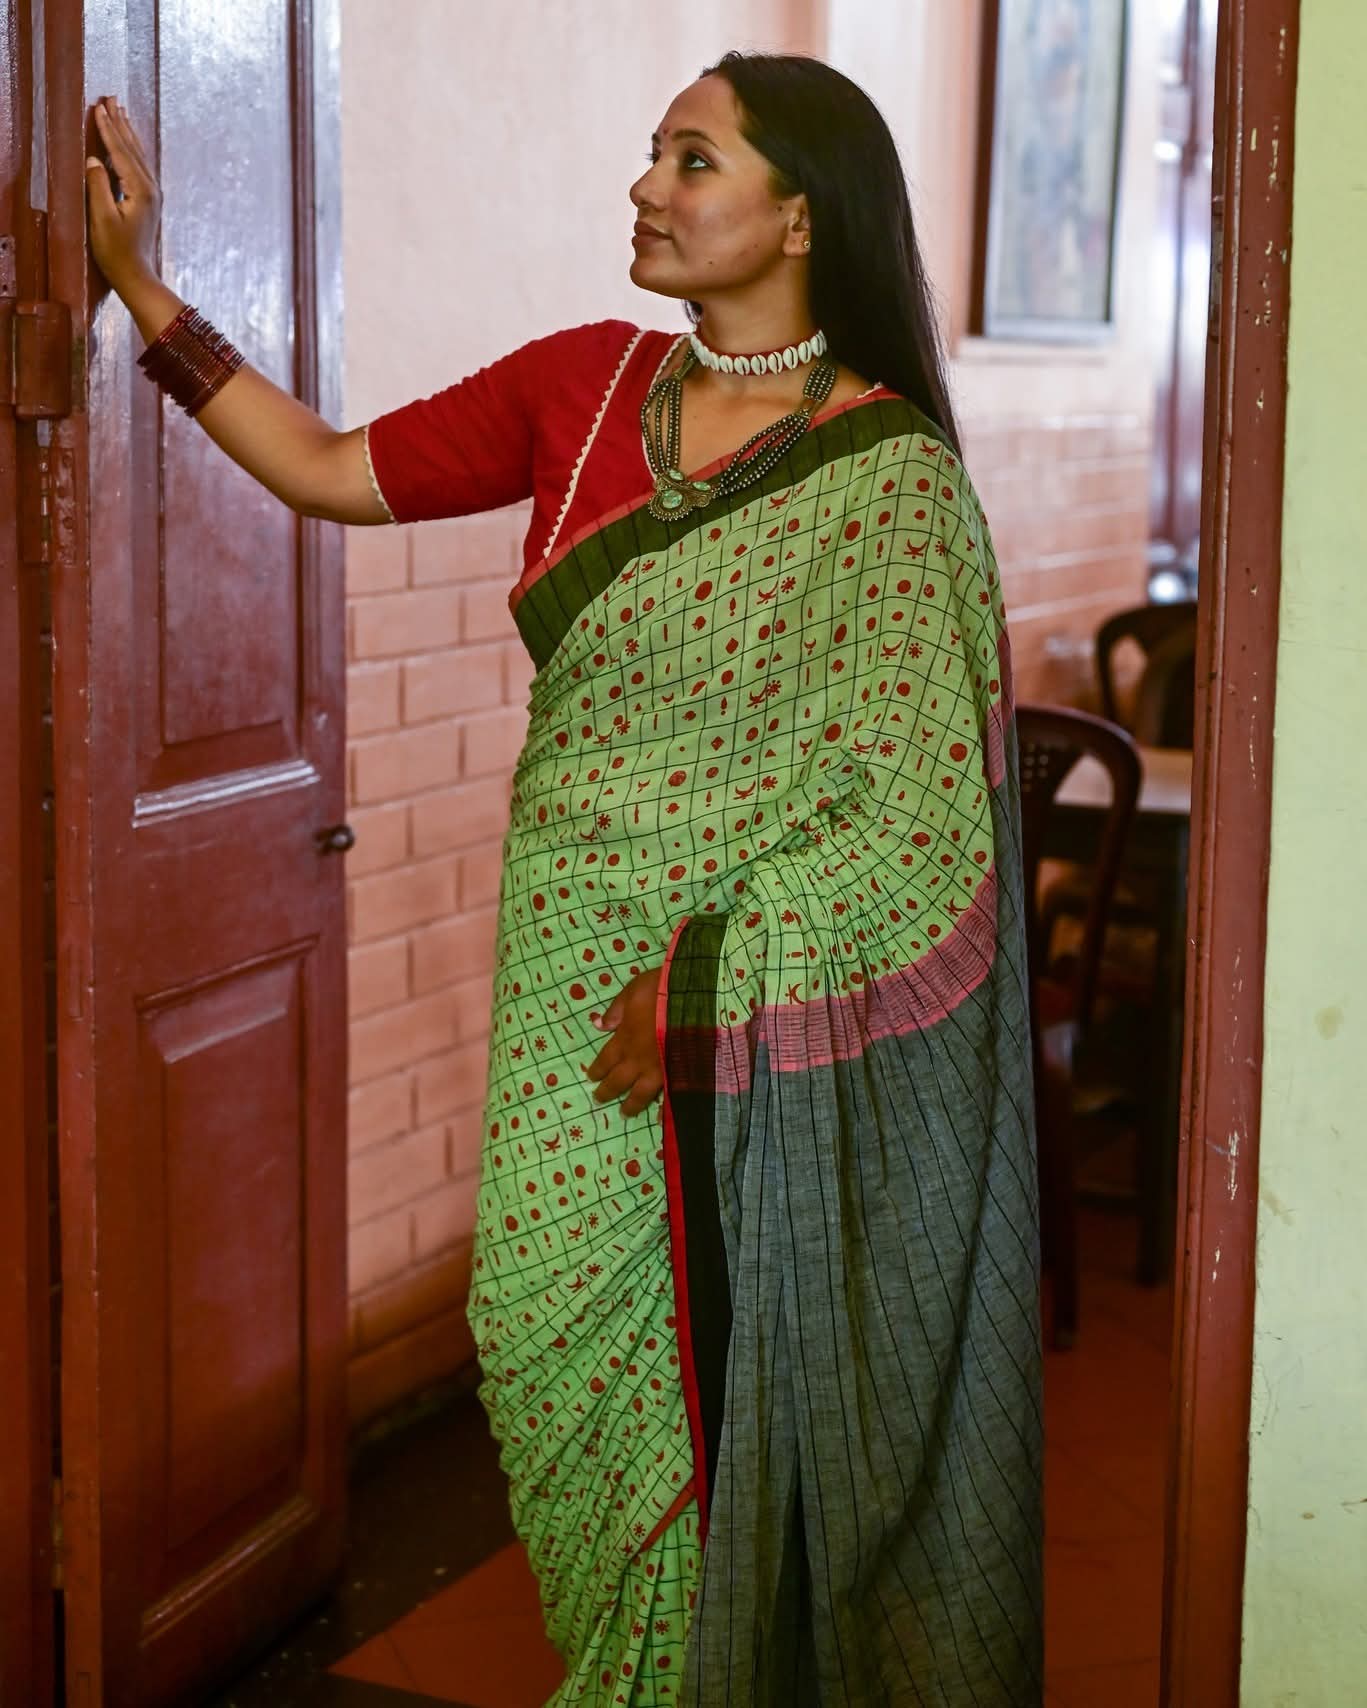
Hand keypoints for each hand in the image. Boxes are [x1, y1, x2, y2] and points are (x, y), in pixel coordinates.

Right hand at [86, 97, 161, 294]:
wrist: (136, 276)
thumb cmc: (116, 252)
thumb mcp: (102, 219)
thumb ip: (98, 186)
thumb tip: (93, 159)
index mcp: (140, 190)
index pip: (120, 151)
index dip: (107, 128)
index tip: (98, 106)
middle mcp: (151, 188)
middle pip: (132, 148)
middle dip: (120, 122)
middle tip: (111, 98)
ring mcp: (152, 195)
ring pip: (138, 155)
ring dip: (127, 132)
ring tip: (119, 111)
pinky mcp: (149, 202)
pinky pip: (139, 166)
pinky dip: (131, 149)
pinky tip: (127, 143)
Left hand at [584, 965, 664, 1118]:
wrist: (697, 998)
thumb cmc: (663, 989)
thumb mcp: (634, 990)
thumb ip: (616, 1010)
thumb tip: (599, 1026)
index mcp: (625, 1038)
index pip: (605, 1060)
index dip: (597, 1070)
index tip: (591, 1077)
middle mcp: (638, 1059)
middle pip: (618, 1081)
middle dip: (607, 1091)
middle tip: (599, 1099)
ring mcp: (659, 1070)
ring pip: (640, 1094)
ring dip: (631, 1105)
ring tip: (625, 1112)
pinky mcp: (679, 1074)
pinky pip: (669, 1095)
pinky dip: (666, 1109)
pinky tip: (662, 1118)